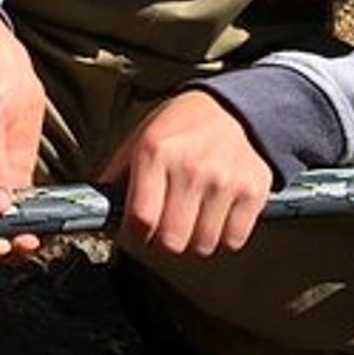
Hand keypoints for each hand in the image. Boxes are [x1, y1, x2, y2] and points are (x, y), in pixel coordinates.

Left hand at [101, 90, 271, 256]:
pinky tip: (213, 217)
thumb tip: (101, 210)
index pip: (141, 218)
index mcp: (155, 152)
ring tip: (188, 221)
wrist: (231, 109)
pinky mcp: (252, 192)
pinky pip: (232, 240)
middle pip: (171, 240)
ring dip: (192, 242)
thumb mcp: (139, 138)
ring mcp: (223, 182)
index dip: (132, 237)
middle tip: (161, 231)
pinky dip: (221, 238)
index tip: (133, 236)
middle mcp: (190, 167)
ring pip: (202, 245)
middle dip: (161, 243)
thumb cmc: (181, 125)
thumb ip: (117, 174)